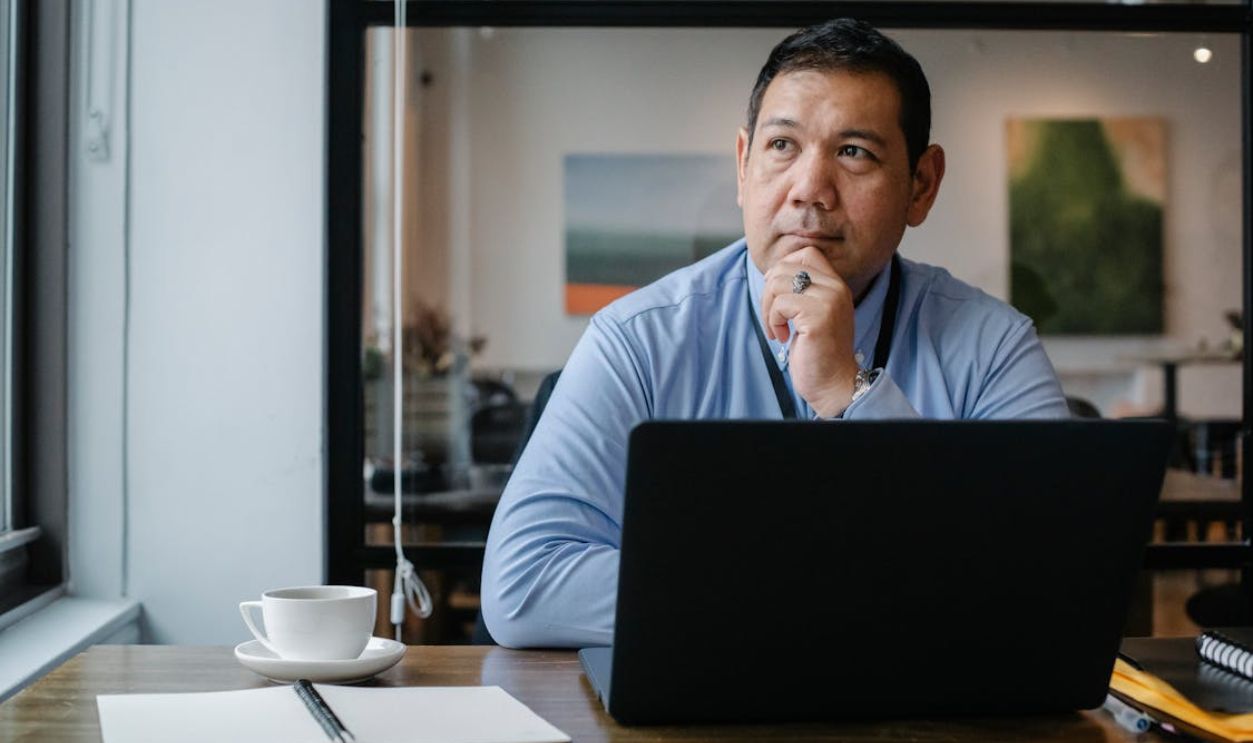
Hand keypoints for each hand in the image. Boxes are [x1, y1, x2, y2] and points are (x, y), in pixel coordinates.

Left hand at [761, 246, 860, 417]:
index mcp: (836, 285)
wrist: (834, 383)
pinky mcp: (818, 316)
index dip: (783, 270)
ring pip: (777, 283)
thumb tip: (771, 273)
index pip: (806, 254)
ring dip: (768, 310)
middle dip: (768, 293)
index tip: (779, 298)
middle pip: (785, 267)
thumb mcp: (811, 313)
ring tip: (777, 330)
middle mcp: (836, 288)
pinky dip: (773, 322)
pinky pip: (780, 304)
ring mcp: (829, 300)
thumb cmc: (817, 352)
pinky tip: (783, 337)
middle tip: (773, 319)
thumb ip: (800, 291)